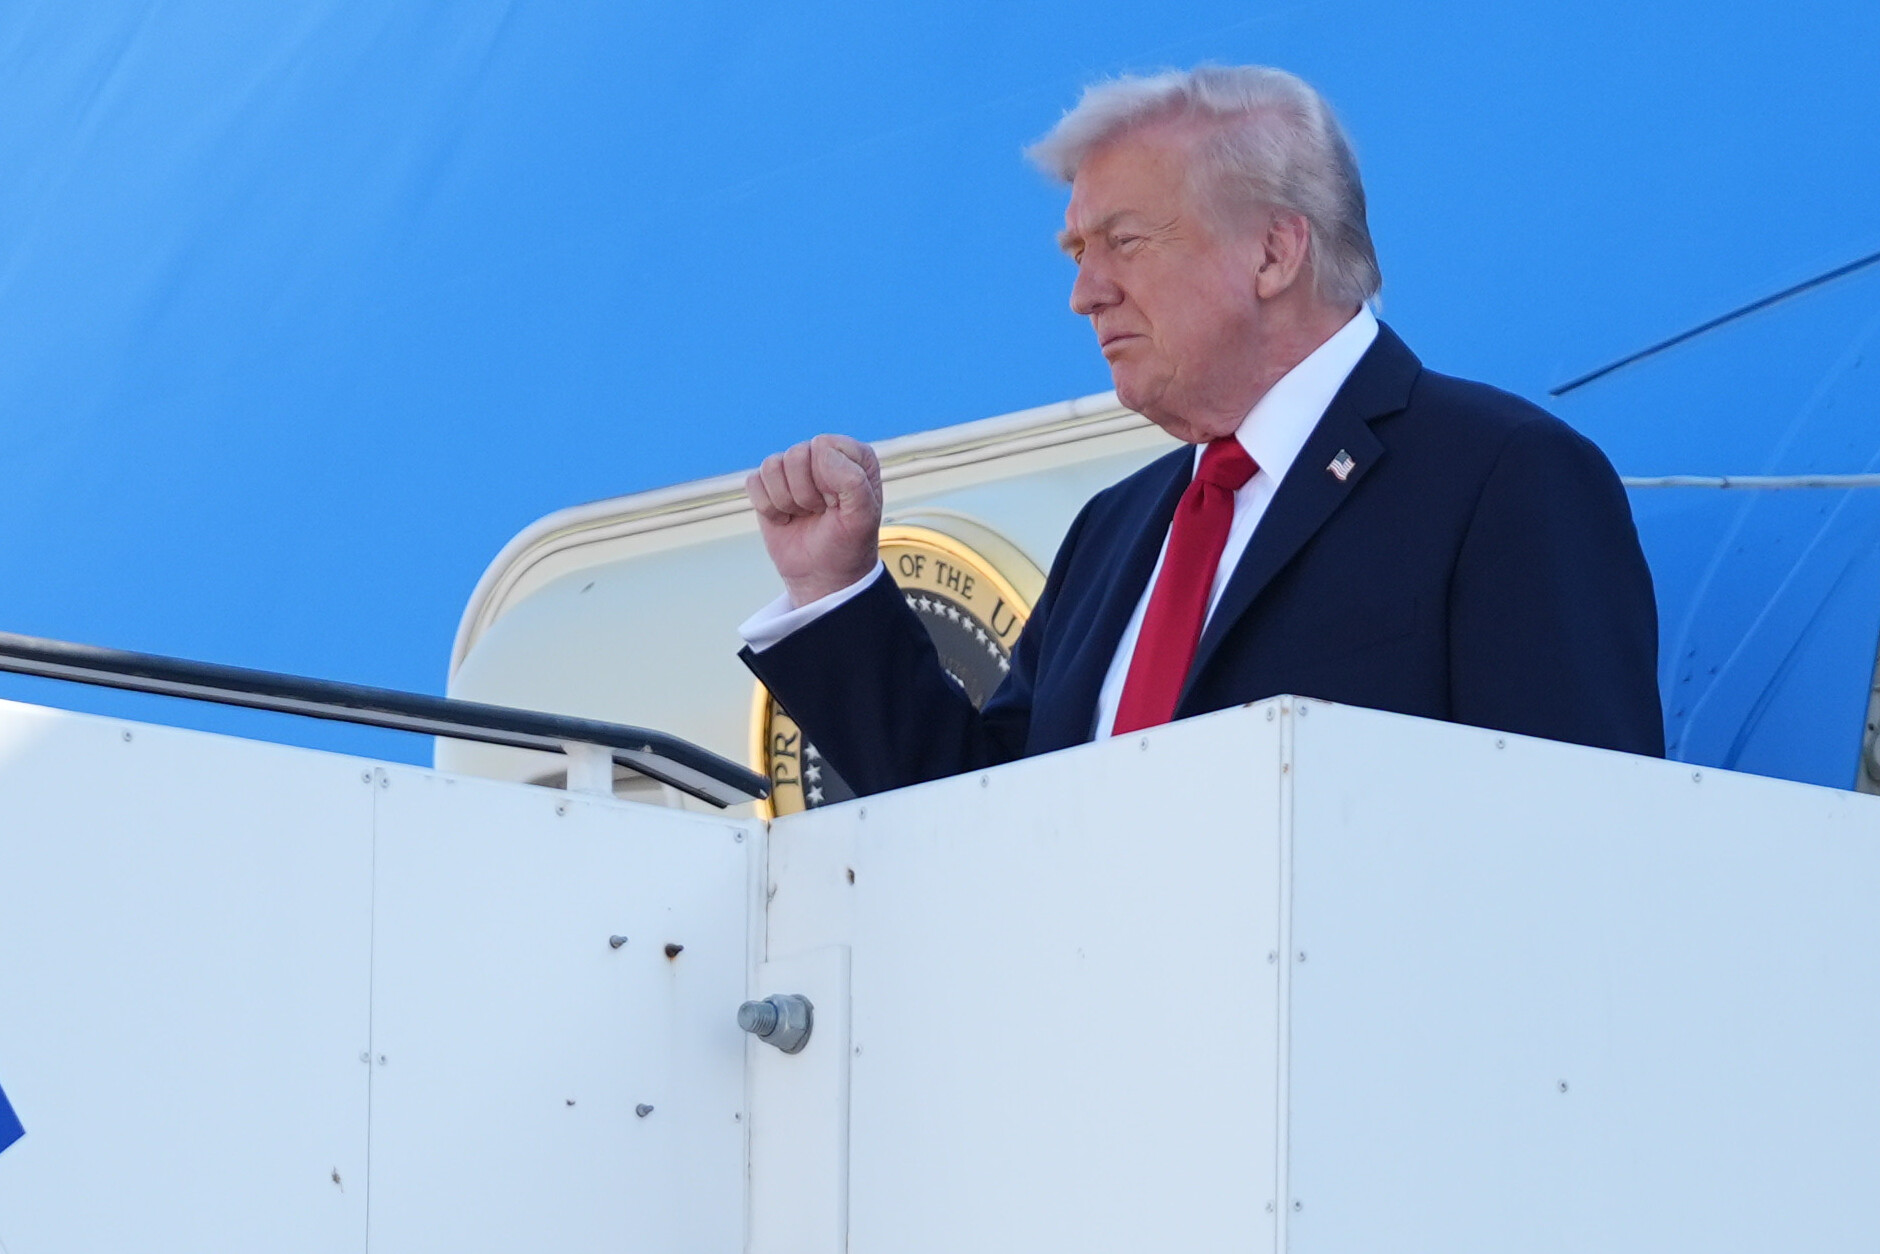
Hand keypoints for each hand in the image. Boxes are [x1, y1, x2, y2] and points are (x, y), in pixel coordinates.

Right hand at [746, 434, 883, 605]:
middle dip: (805, 493)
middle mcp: (823, 456)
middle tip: (820, 512)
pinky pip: (753, 482)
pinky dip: (767, 507)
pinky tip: (785, 518)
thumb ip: (853, 480)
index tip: (837, 503)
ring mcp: (794, 470)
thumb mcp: (863, 517)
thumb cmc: (848, 545)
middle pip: (795, 455)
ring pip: (771, 466)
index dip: (827, 479)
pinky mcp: (768, 486)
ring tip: (803, 514)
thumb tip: (819, 451)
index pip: (823, 445)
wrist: (823, 576)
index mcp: (853, 456)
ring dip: (786, 501)